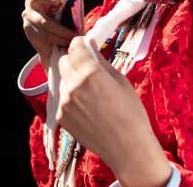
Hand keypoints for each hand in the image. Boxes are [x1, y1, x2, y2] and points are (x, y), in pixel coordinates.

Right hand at [21, 0, 76, 70]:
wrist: (52, 43)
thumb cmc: (61, 20)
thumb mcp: (63, 8)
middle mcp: (31, 3)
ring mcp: (28, 17)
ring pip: (44, 21)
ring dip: (60, 29)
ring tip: (73, 34)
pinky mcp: (29, 31)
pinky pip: (45, 34)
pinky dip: (58, 38)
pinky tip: (67, 41)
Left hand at [57, 36, 171, 186]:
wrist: (127, 148)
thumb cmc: (131, 112)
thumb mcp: (121, 80)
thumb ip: (101, 61)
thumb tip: (90, 45)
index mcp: (90, 73)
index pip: (74, 45)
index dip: (82, 45)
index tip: (88, 49)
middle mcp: (73, 85)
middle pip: (64, 60)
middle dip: (74, 60)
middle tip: (89, 70)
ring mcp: (65, 102)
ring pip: (63, 79)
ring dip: (72, 79)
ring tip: (90, 93)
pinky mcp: (61, 117)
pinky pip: (63, 98)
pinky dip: (71, 97)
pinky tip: (87, 108)